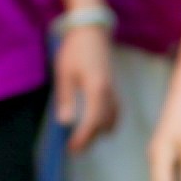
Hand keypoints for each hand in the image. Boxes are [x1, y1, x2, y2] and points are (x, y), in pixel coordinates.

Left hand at [52, 24, 118, 152]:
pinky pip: (115, 111)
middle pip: (104, 124)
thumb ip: (66, 98)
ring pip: (113, 119)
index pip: (93, 121)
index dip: (83, 137)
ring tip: (84, 138)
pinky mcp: (113, 88)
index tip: (72, 148)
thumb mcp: (64, 73)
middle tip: (74, 148)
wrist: (92, 32)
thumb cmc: (75, 50)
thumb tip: (65, 123)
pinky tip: (98, 125)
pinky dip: (107, 122)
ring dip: (100, 132)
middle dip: (90, 139)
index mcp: (96, 88)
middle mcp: (108, 92)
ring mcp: (113, 90)